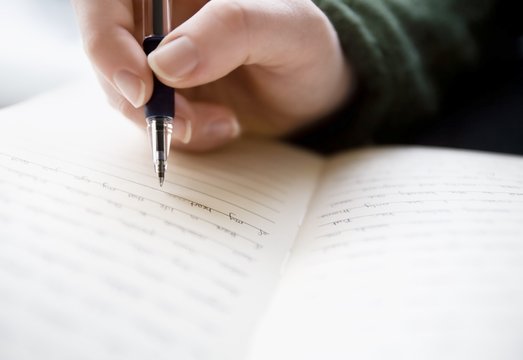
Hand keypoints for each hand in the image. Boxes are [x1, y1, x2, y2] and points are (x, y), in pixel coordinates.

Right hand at [71, 0, 352, 150]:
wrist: (313, 93)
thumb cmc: (305, 50)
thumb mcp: (287, 29)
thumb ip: (230, 29)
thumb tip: (164, 63)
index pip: (106, 4)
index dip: (106, 42)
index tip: (142, 88)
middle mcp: (158, 21)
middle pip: (108, 55)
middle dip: (141, 100)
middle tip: (188, 123)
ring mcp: (159, 61)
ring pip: (125, 96)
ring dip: (169, 123)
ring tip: (226, 124)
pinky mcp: (168, 96)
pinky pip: (152, 122)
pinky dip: (183, 136)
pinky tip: (225, 128)